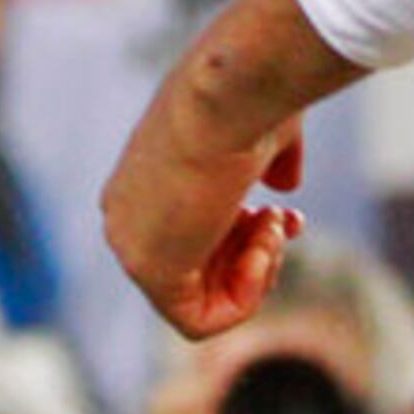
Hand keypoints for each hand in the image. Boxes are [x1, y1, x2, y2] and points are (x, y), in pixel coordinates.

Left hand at [104, 86, 306, 339]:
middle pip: (195, 269)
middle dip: (250, 253)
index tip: (278, 211)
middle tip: (281, 221)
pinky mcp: (149, 271)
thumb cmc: (244, 99)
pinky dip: (242, 298)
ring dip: (254, 271)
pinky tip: (261, 251)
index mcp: (141, 180)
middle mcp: (127, 214)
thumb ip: (267, 163)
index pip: (191, 235)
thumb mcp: (258, 131)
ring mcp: (131, 245)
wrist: (225, 93)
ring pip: (199, 296)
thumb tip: (285, 188)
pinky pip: (197, 320)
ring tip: (275, 224)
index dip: (244, 234)